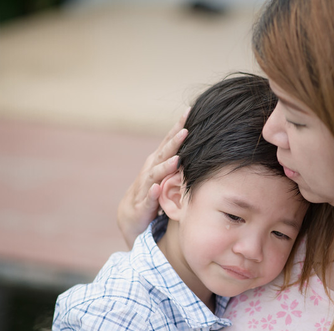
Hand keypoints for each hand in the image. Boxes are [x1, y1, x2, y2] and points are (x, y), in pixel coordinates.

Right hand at [117, 108, 189, 247]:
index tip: (189, 112)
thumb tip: (201, 144)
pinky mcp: (143, 205)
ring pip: (156, 175)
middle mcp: (150, 170)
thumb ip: (179, 159)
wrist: (132, 215)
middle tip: (186, 130)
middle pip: (163, 154)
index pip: (169, 142)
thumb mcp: (167, 173)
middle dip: (174, 142)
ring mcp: (146, 187)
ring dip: (165, 167)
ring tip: (177, 160)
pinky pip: (149, 199)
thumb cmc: (153, 190)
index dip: (178, 128)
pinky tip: (157, 188)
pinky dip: (153, 193)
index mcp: (158, 162)